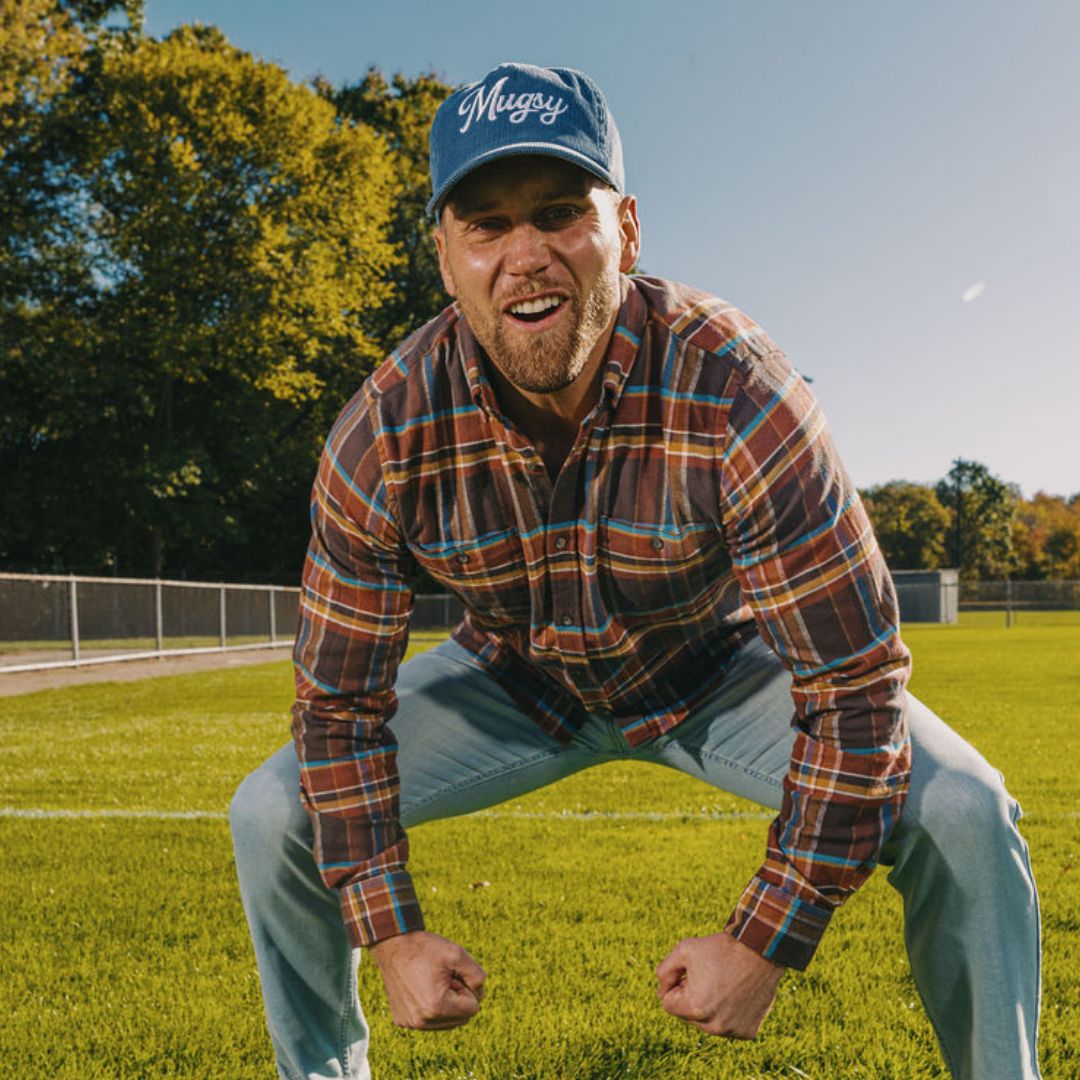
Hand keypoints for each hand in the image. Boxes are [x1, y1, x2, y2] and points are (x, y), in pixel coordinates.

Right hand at [368, 930, 485, 1029]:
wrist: (393, 945)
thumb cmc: (425, 948)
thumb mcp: (457, 954)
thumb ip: (477, 976)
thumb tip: (480, 995)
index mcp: (436, 1008)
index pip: (472, 1009)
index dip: (467, 988)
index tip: (452, 975)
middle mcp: (421, 1022)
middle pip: (460, 1019)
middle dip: (458, 998)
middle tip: (444, 978)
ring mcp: (410, 1023)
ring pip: (446, 1022)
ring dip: (446, 1004)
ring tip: (433, 982)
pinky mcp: (402, 1020)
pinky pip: (429, 1021)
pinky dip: (431, 1007)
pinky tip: (421, 988)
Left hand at [656, 931, 783, 1038]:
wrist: (760, 950)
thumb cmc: (720, 949)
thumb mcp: (684, 950)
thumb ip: (664, 972)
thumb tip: (661, 994)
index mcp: (695, 1008)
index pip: (668, 1003)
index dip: (677, 983)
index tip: (693, 972)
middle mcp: (714, 1026)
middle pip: (688, 1015)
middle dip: (693, 996)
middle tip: (710, 976)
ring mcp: (733, 1031)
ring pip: (707, 1023)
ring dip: (710, 1007)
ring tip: (724, 984)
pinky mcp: (748, 1032)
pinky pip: (728, 1026)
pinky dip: (729, 1012)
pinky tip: (737, 994)